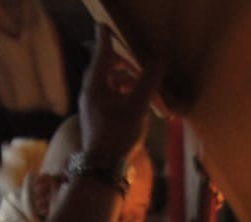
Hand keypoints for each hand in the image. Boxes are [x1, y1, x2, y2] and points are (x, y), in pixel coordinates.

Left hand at [79, 25, 163, 160]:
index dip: (107, 38)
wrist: (102, 165)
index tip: (106, 27)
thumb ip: (148, 80)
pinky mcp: (98, 115)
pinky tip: (138, 102)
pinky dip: (124, 92)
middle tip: (141, 60)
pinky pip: (111, 95)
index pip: (102, 53)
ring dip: (127, 79)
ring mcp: (93, 104)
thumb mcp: (137, 105)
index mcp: (96, 84)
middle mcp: (91, 91)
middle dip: (124, 62)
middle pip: (106, 67)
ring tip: (145, 85)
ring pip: (110, 82)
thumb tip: (159, 59)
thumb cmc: (117, 134)